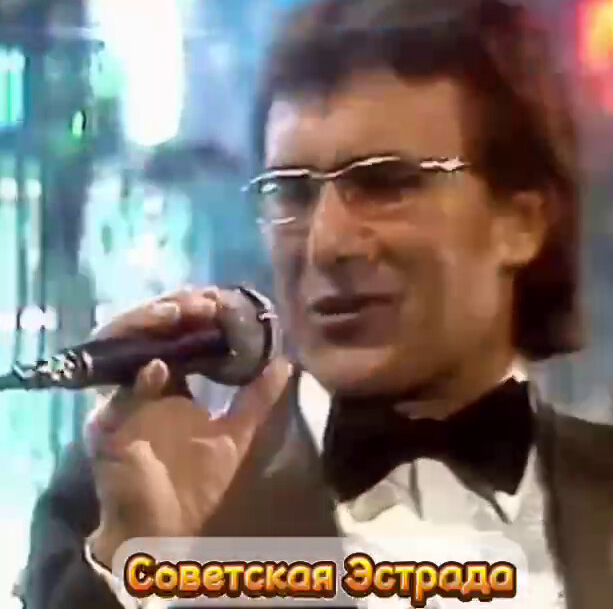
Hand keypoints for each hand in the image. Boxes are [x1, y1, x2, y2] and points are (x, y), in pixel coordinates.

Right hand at [84, 287, 291, 566]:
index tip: (221, 298)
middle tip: (204, 300)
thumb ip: (260, 397)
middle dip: (175, 309)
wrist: (174, 533)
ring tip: (182, 312)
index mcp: (172, 381)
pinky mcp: (107, 431)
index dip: (196, 312)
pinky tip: (159, 368)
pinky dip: (138, 383)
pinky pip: (116, 401)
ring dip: (150, 326)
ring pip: (124, 349)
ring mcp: (124, 403)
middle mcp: (145, 384)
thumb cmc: (203, 484)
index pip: (178, 333)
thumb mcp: (241, 433)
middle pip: (151, 332)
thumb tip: (286, 361)